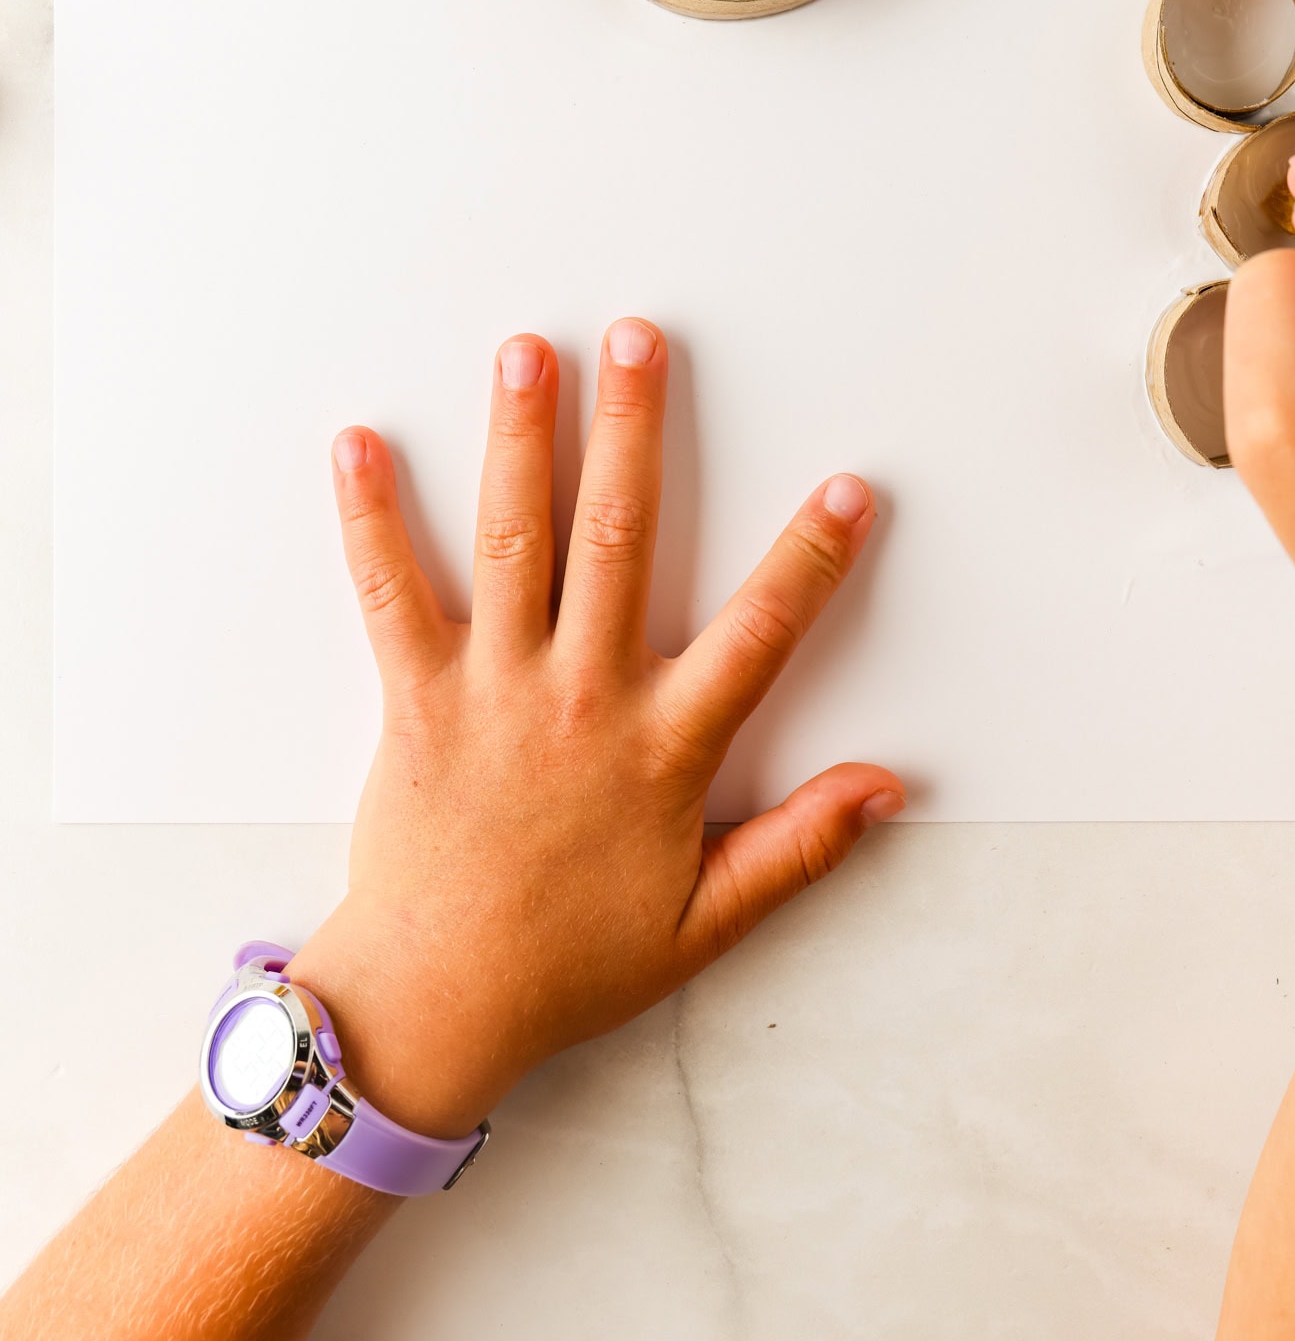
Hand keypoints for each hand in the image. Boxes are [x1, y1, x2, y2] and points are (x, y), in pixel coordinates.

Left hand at [289, 319, 903, 1139]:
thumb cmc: (570, 962)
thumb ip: (799, 847)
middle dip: (634, 429)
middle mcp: (581, 696)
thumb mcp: (706, 920)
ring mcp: (492, 688)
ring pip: (513, 540)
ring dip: (521, 438)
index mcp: (661, 748)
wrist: (437, 1002)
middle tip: (641, 339)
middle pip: (618, 539)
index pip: (758, 636)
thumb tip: (888, 788)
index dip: (810, 561)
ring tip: (527, 351)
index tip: (850, 490)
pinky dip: (371, 517)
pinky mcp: (415, 695)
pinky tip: (360, 443)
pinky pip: (389, 592)